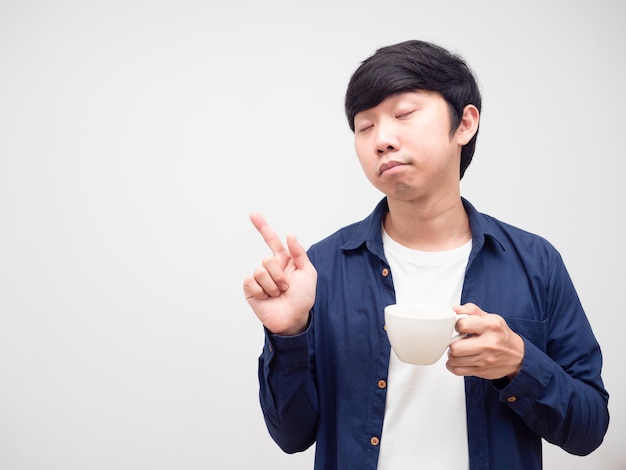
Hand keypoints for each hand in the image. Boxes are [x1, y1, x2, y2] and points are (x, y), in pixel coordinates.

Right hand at [243, 213, 316, 335]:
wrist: (294, 319)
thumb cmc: (303, 297)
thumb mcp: (308, 273)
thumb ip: (299, 253)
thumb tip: (290, 235)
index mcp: (284, 260)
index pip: (271, 240)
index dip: (262, 226)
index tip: (253, 214)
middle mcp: (270, 267)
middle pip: (267, 259)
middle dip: (280, 276)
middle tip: (286, 287)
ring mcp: (259, 278)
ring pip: (260, 271)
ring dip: (273, 285)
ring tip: (278, 294)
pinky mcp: (250, 289)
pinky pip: (251, 281)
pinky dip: (261, 291)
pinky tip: (266, 298)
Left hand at [446, 303, 523, 379]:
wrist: (518, 356)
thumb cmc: (501, 335)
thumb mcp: (490, 318)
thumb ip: (471, 311)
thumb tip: (455, 310)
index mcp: (491, 326)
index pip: (463, 325)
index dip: (457, 325)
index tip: (460, 327)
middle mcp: (489, 344)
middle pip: (455, 347)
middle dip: (452, 343)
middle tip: (457, 341)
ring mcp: (485, 360)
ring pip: (454, 360)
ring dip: (452, 355)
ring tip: (459, 350)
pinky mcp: (481, 371)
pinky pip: (458, 371)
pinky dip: (453, 366)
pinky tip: (458, 360)